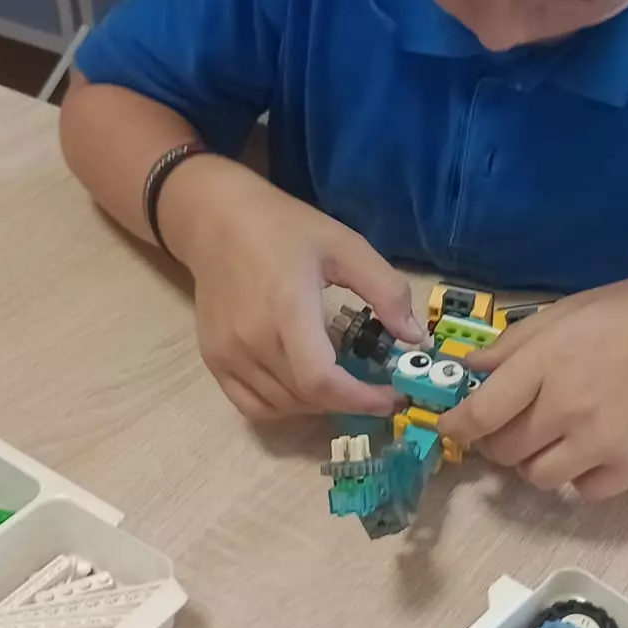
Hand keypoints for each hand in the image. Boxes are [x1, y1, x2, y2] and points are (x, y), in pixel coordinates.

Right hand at [159, 155, 422, 420]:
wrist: (218, 220)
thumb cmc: (285, 228)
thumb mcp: (345, 246)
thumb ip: (385, 289)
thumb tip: (414, 336)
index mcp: (286, 309)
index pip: (321, 381)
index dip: (362, 399)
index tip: (393, 396)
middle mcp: (251, 340)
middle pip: (307, 397)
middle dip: (350, 400)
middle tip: (375, 385)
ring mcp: (227, 354)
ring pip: (282, 406)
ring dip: (320, 404)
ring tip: (342, 379)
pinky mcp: (213, 359)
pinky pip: (252, 405)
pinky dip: (285, 407)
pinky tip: (304, 386)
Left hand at [440, 270, 627, 498]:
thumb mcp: (566, 312)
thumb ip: (514, 345)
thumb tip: (469, 369)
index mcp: (547, 362)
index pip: (481, 413)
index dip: (456, 426)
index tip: (450, 427)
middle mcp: (568, 407)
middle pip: (504, 450)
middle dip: (495, 441)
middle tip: (508, 425)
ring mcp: (602, 443)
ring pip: (537, 477)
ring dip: (532, 461)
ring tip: (550, 436)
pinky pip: (582, 491)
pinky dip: (576, 476)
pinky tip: (588, 448)